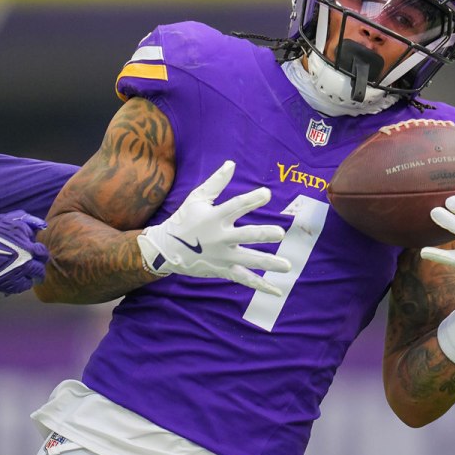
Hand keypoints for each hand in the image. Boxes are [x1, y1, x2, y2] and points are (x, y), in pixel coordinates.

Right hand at [0, 211, 49, 294]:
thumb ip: (20, 219)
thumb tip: (40, 224)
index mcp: (21, 232)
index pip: (36, 238)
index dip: (30, 243)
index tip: (25, 246)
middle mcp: (26, 250)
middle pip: (43, 256)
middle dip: (38, 258)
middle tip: (31, 261)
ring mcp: (22, 268)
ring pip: (39, 272)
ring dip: (34, 272)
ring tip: (26, 273)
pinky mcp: (15, 284)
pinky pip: (27, 285)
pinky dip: (23, 283)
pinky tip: (14, 280)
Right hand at [136, 160, 290, 295]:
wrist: (166, 249)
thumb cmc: (184, 220)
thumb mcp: (196, 198)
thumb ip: (216, 182)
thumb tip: (232, 163)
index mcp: (214, 217)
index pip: (236, 206)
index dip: (252, 199)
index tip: (266, 194)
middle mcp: (220, 237)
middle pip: (246, 235)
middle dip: (263, 234)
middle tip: (279, 234)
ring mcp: (222, 256)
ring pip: (249, 260)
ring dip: (269, 263)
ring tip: (287, 266)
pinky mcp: (223, 270)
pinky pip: (244, 279)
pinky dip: (261, 286)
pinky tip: (277, 291)